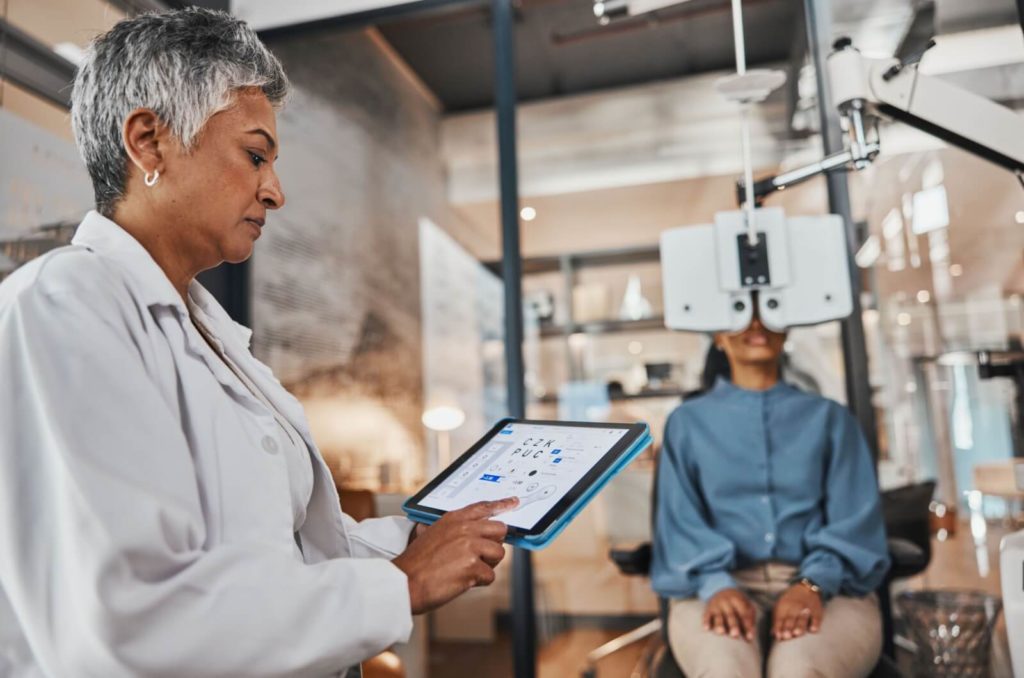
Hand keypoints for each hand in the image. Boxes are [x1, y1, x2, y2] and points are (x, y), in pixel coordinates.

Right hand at [392, 497, 517, 614]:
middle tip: (482, 555)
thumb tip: (474, 534)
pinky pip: (490, 575)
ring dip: (487, 565)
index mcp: (453, 519)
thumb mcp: (432, 534)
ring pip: (499, 553)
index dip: (501, 505)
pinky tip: (462, 581)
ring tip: (467, 570)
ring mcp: (470, 546)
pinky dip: (479, 582)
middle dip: (494, 543)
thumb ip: (454, 530)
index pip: (483, 507)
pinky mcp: (473, 566)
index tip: (513, 502)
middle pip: (499, 530)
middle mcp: (464, 528)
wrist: (405, 582)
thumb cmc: (416, 563)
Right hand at [703, 588, 756, 640]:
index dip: (747, 625)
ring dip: (719, 624)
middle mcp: (726, 602)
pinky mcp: (708, 609)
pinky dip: (706, 622)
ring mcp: (716, 605)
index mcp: (738, 600)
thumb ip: (749, 620)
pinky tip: (706, 628)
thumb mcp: (746, 606)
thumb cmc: (738, 604)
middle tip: (735, 634)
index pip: (743, 614)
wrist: (722, 590)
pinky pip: (706, 616)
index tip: (750, 637)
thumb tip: (750, 638)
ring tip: (721, 632)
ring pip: (718, 616)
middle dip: (733, 625)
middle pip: (730, 615)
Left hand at [772, 583, 822, 640]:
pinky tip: (813, 630)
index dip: (779, 627)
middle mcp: (795, 607)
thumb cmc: (790, 601)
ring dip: (799, 626)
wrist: (806, 589)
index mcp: (784, 606)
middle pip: (791, 618)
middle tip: (786, 637)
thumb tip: (773, 634)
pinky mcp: (817, 611)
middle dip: (788, 627)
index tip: (778, 636)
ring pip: (802, 618)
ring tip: (797, 633)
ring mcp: (806, 608)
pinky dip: (815, 623)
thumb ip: (777, 620)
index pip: (780, 617)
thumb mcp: (781, 606)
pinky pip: (816, 618)